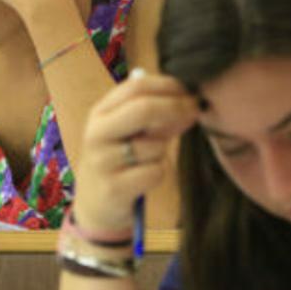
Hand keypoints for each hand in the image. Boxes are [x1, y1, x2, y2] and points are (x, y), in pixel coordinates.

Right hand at [71, 72, 198, 231]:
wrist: (95, 203)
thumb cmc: (120, 160)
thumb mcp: (130, 132)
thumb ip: (155, 115)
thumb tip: (190, 102)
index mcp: (100, 112)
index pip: (136, 86)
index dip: (168, 86)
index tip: (190, 92)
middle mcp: (96, 133)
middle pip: (143, 109)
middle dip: (175, 108)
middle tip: (195, 111)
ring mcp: (102, 161)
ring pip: (154, 145)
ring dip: (163, 151)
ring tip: (149, 159)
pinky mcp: (113, 188)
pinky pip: (154, 172)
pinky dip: (158, 174)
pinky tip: (144, 179)